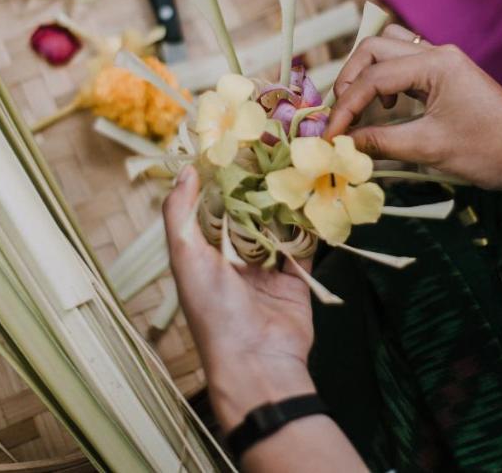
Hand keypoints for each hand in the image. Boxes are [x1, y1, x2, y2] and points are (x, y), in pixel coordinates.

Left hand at [164, 167, 316, 430]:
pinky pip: (306, 241)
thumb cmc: (214, 313)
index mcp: (204, 249)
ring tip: (302, 158)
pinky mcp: (297, 275)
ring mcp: (268, 263)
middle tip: (277, 141)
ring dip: (289, 194)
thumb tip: (186, 170)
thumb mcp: (186, 258)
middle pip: (249, 206)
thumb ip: (180, 214)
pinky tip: (320, 192)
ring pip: (279, 219)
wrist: (258, 362)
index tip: (236, 138)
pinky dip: (313, 220)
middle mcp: (235, 254)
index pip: (212, 201)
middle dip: (261, 178)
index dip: (222, 172)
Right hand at [324, 26, 501, 196]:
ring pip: (389, 50)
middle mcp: (437, 53)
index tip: (328, 135)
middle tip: (338, 116)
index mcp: (435, 63)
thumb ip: (380, 142)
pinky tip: (385, 107)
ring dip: (366, 74)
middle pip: (375, 48)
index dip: (345, 106)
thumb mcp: (430, 149)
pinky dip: (385, 80)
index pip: (373, 77)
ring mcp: (444, 61)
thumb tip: (341, 145)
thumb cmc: (491, 152)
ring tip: (357, 109)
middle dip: (349, 80)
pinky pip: (405, 64)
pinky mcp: (448, 75)